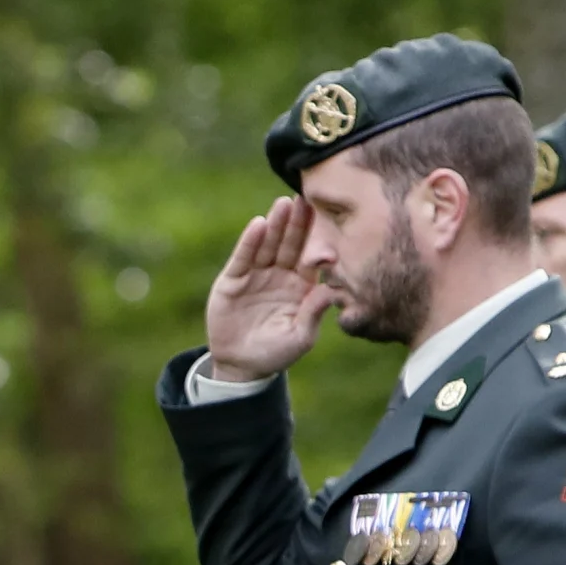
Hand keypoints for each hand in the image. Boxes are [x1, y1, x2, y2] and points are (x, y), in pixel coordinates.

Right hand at [204, 194, 337, 383]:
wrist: (240, 366)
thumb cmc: (275, 353)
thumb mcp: (300, 338)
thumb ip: (313, 313)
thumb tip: (332, 291)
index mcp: (301, 287)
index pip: (311, 256)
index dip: (317, 238)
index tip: (327, 218)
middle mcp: (280, 276)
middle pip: (291, 244)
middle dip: (298, 222)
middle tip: (306, 198)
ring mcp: (256, 276)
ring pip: (268, 246)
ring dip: (276, 225)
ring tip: (283, 204)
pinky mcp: (233, 280)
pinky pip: (243, 258)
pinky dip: (250, 242)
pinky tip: (258, 225)